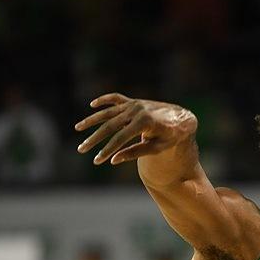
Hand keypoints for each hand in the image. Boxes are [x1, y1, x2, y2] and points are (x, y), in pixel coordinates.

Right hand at [74, 94, 196, 167]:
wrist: (181, 119)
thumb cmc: (170, 137)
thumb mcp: (157, 148)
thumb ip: (136, 153)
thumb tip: (114, 160)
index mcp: (144, 122)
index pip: (120, 139)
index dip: (107, 150)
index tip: (97, 160)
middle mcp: (136, 110)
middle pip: (110, 126)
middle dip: (94, 139)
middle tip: (81, 149)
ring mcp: (134, 104)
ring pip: (108, 112)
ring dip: (92, 120)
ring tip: (77, 128)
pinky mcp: (133, 101)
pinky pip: (115, 98)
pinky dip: (104, 100)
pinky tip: (92, 105)